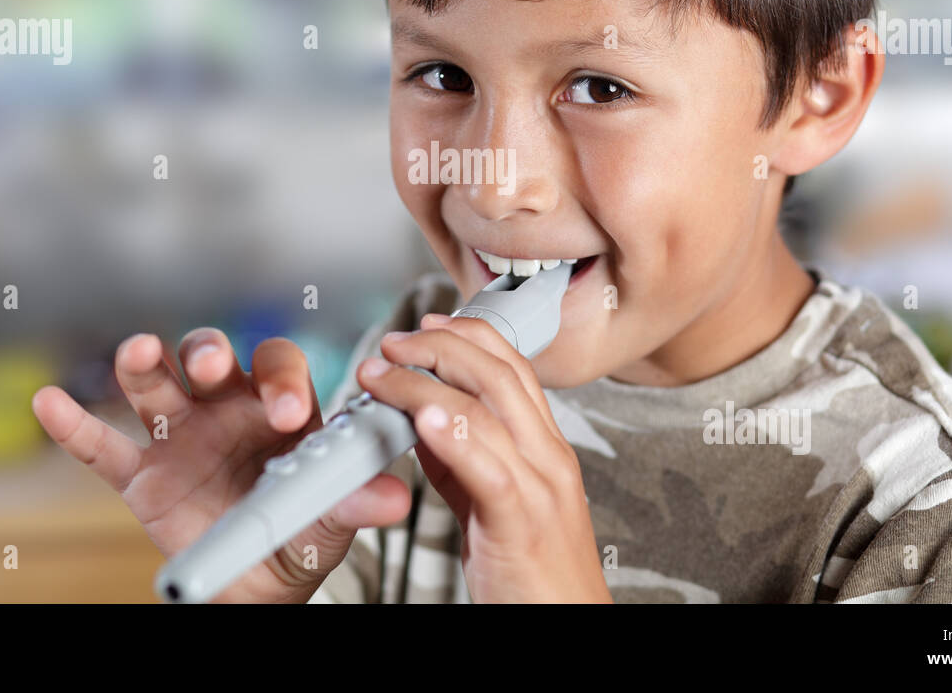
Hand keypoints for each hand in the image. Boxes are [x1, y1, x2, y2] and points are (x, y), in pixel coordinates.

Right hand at [32, 331, 410, 602]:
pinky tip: (50, 402)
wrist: (258, 582)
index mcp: (277, 410)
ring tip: (140, 352)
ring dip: (145, 366)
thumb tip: (396, 498)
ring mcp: (180, 437)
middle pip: (211, 360)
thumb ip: (354, 502)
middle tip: (214, 370)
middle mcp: (226, 410)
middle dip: (210, 356)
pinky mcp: (141, 476)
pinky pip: (102, 449)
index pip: (278, 371)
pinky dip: (75, 426)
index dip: (279, 381)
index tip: (286, 411)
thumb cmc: (303, 531)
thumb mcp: (332, 520)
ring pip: (157, 387)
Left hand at [356, 315, 611, 602]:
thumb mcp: (494, 503)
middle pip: (499, 373)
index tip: (426, 324)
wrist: (568, 628)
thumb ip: (462, 461)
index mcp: (545, 447)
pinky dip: (454, 437)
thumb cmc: (533, 574)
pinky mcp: (521, 523)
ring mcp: (540, 487)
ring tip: (383, 374)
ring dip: (425, 384)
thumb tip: (422, 420)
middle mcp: (548, 457)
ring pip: (488, 409)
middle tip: (393, 343)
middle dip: (440, 346)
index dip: (467, 336)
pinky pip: (488, 469)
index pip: (512, 367)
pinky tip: (422, 420)